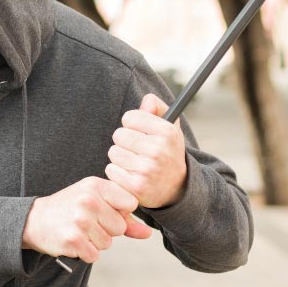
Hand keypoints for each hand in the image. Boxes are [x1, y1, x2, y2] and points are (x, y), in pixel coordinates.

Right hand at [22, 177, 153, 262]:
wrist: (34, 221)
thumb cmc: (70, 209)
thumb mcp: (96, 203)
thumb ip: (125, 218)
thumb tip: (148, 233)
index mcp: (96, 185)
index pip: (130, 204)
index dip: (119, 212)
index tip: (102, 211)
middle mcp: (88, 200)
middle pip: (120, 227)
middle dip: (106, 230)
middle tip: (86, 223)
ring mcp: (80, 220)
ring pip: (107, 243)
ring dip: (95, 242)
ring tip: (78, 231)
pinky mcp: (73, 240)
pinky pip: (94, 255)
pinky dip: (85, 253)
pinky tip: (73, 241)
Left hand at [105, 94, 186, 208]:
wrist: (176, 187)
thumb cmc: (166, 151)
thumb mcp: (169, 129)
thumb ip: (157, 109)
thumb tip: (147, 99)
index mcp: (167, 132)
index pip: (129, 117)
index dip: (132, 124)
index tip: (139, 132)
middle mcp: (159, 150)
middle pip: (118, 134)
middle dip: (124, 141)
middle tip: (136, 149)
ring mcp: (148, 169)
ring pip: (113, 152)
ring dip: (120, 157)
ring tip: (134, 162)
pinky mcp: (136, 186)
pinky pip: (111, 170)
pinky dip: (117, 172)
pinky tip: (131, 174)